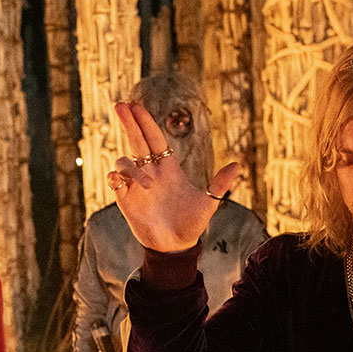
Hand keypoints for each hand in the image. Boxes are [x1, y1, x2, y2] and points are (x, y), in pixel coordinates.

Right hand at [108, 101, 240, 252]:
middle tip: (121, 105)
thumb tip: (238, 164)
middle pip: (136, 141)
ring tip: (148, 185)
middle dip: (129, 122)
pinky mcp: (126, 199)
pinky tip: (120, 179)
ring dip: (133, 167)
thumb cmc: (192, 224)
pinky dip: (115, 177)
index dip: (146, 122)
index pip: (154, 139)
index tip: (135, 105)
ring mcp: (136, 185)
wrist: (176, 246)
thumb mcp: (208, 203)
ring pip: (125, 162)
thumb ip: (220, 184)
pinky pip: (114, 181)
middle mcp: (150, 172)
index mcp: (168, 169)